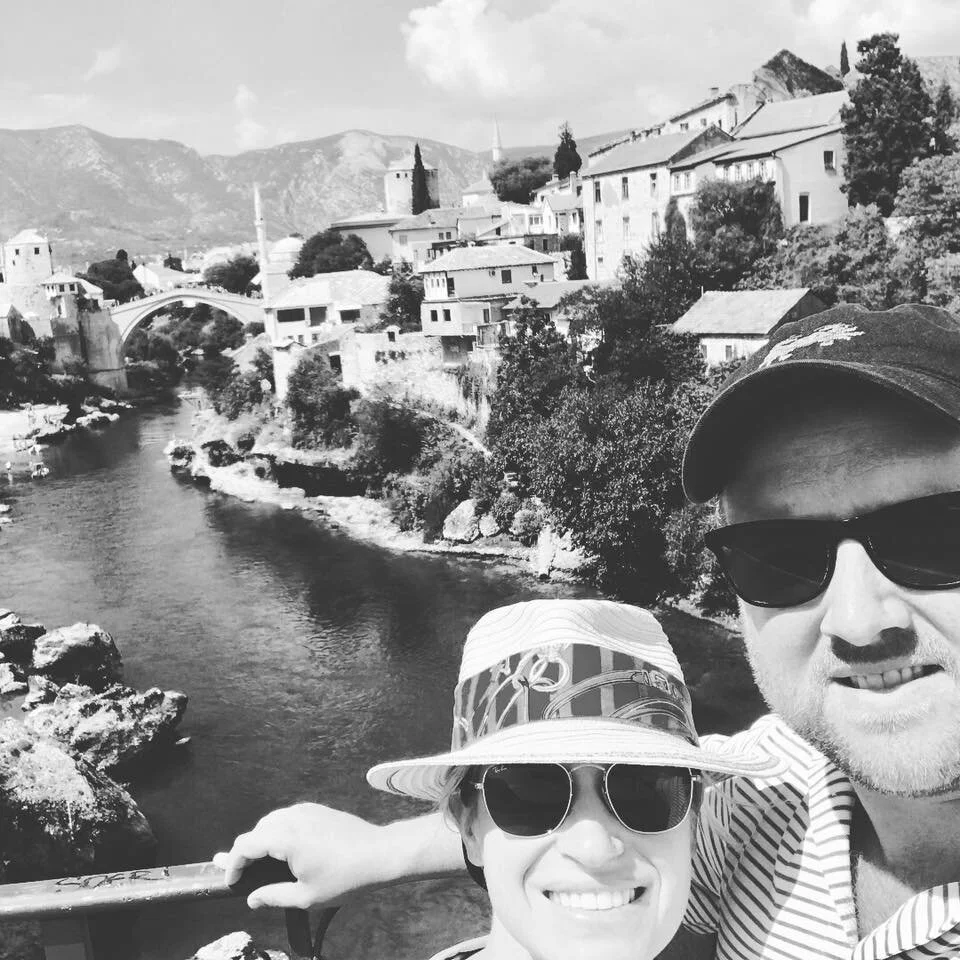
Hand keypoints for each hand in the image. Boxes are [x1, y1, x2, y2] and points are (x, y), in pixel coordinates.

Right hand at [213, 803, 387, 908]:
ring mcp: (307, 810)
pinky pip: (288, 817)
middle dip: (246, 852)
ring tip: (259, 864)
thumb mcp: (306, 897)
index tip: (232, 882)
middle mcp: (293, 817)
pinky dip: (278, 831)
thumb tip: (252, 899)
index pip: (246, 845)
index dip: (233, 865)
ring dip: (261, 840)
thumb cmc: (344, 878)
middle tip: (242, 874)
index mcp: (286, 837)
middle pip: (257, 830)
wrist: (380, 853)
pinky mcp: (318, 809)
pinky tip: (284, 849)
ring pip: (272, 821)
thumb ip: (273, 896)